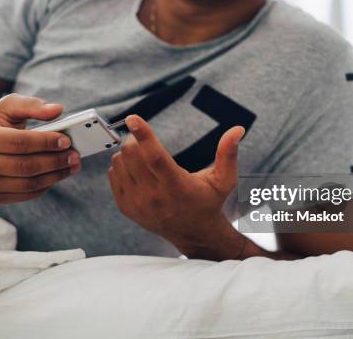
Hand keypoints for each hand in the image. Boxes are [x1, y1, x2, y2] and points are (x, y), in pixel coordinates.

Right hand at [0, 94, 80, 203]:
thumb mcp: (8, 106)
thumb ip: (32, 105)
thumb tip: (57, 110)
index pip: (19, 143)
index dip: (45, 142)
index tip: (67, 141)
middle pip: (25, 166)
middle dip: (55, 161)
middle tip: (75, 155)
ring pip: (28, 184)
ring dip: (55, 176)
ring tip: (72, 166)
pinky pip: (26, 195)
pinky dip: (46, 186)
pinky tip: (57, 175)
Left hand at [108, 115, 245, 259]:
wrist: (193, 234)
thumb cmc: (208, 202)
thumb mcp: (223, 180)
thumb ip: (228, 153)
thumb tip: (238, 129)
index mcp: (177, 186)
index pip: (155, 157)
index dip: (143, 135)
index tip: (133, 118)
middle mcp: (154, 197)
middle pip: (132, 156)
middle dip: (134, 139)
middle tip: (142, 138)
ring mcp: (137, 204)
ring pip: (120, 163)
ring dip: (127, 152)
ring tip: (142, 157)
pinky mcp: (126, 207)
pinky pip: (114, 175)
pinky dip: (121, 166)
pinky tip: (136, 169)